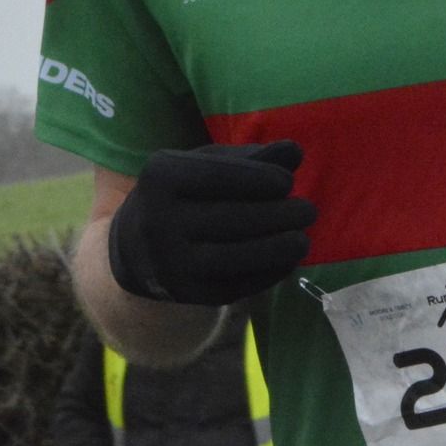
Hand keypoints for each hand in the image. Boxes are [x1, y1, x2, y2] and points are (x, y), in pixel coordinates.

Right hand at [108, 140, 316, 304]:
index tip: (288, 182)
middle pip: (230, 219)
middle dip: (277, 215)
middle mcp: (159, 221)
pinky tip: (287, 261)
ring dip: (277, 249)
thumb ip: (250, 158)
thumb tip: (295, 152)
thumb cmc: (184, 193)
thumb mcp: (206, 165)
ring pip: (234, 257)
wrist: (136, 247)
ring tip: (303, 239)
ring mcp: (171, 262)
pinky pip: (235, 285)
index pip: (216, 177)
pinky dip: (267, 274)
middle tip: (308, 211)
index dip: (257, 179)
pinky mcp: (187, 293)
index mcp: (161, 177)